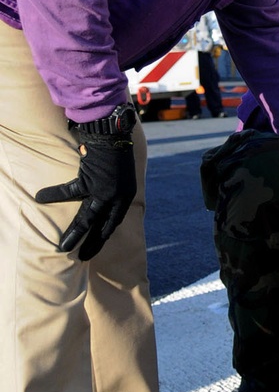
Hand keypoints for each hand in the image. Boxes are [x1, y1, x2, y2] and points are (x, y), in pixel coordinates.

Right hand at [36, 129, 136, 260]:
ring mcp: (103, 191)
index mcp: (125, 197)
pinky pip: (69, 192)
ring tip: (63, 247)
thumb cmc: (116, 153)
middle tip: (83, 258)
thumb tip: (104, 202)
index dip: (104, 235)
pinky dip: (54, 194)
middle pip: (102, 225)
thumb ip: (114, 191)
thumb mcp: (122, 176)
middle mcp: (116, 197)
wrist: (113, 134)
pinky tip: (40, 198)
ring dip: (75, 234)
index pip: (114, 222)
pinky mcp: (89, 181)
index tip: (95, 246)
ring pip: (87, 218)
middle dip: (92, 243)